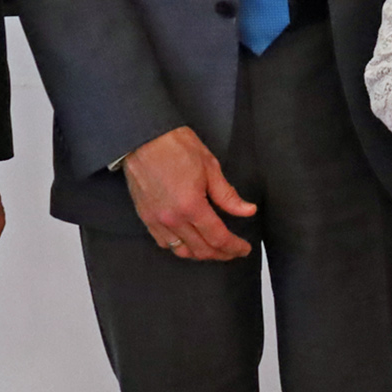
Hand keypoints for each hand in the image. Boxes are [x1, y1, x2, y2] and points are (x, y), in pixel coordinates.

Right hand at [122, 126, 257, 260]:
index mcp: (191, 206)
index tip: (244, 248)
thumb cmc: (176, 147)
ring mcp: (156, 220)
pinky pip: (163, 243)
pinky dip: (179, 247)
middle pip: (201, 249)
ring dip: (200, 254)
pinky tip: (189, 242)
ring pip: (181, 251)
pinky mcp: (145, 217)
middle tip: (233, 251)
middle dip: (221, 254)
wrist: (143, 138)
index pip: (218, 238)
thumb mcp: (210, 167)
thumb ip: (228, 196)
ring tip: (214, 249)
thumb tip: (248, 211)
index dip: (234, 247)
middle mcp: (172, 219)